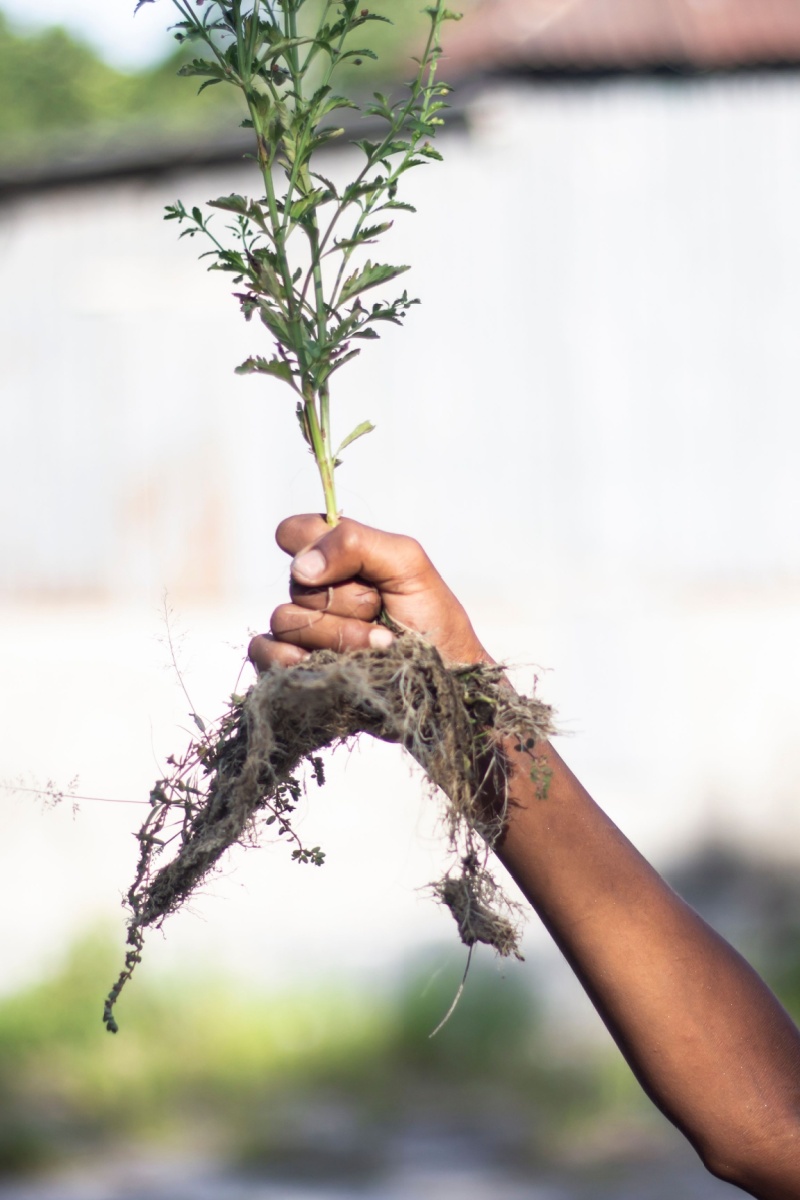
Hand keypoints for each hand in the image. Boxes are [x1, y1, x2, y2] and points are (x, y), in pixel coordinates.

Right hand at [248, 514, 491, 670]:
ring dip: (339, 636)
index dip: (316, 545)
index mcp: (337, 557)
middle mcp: (314, 591)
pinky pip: (263, 653)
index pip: (295, 533)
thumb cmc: (431, 620)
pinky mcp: (292, 667)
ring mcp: (302, 630)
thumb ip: (356, 543)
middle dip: (348, 601)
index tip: (352, 567)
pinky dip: (291, 660)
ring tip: (378, 648)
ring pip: (287, 619)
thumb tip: (301, 567)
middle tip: (383, 613)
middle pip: (297, 581)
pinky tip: (329, 668)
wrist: (442, 683)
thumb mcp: (407, 565)